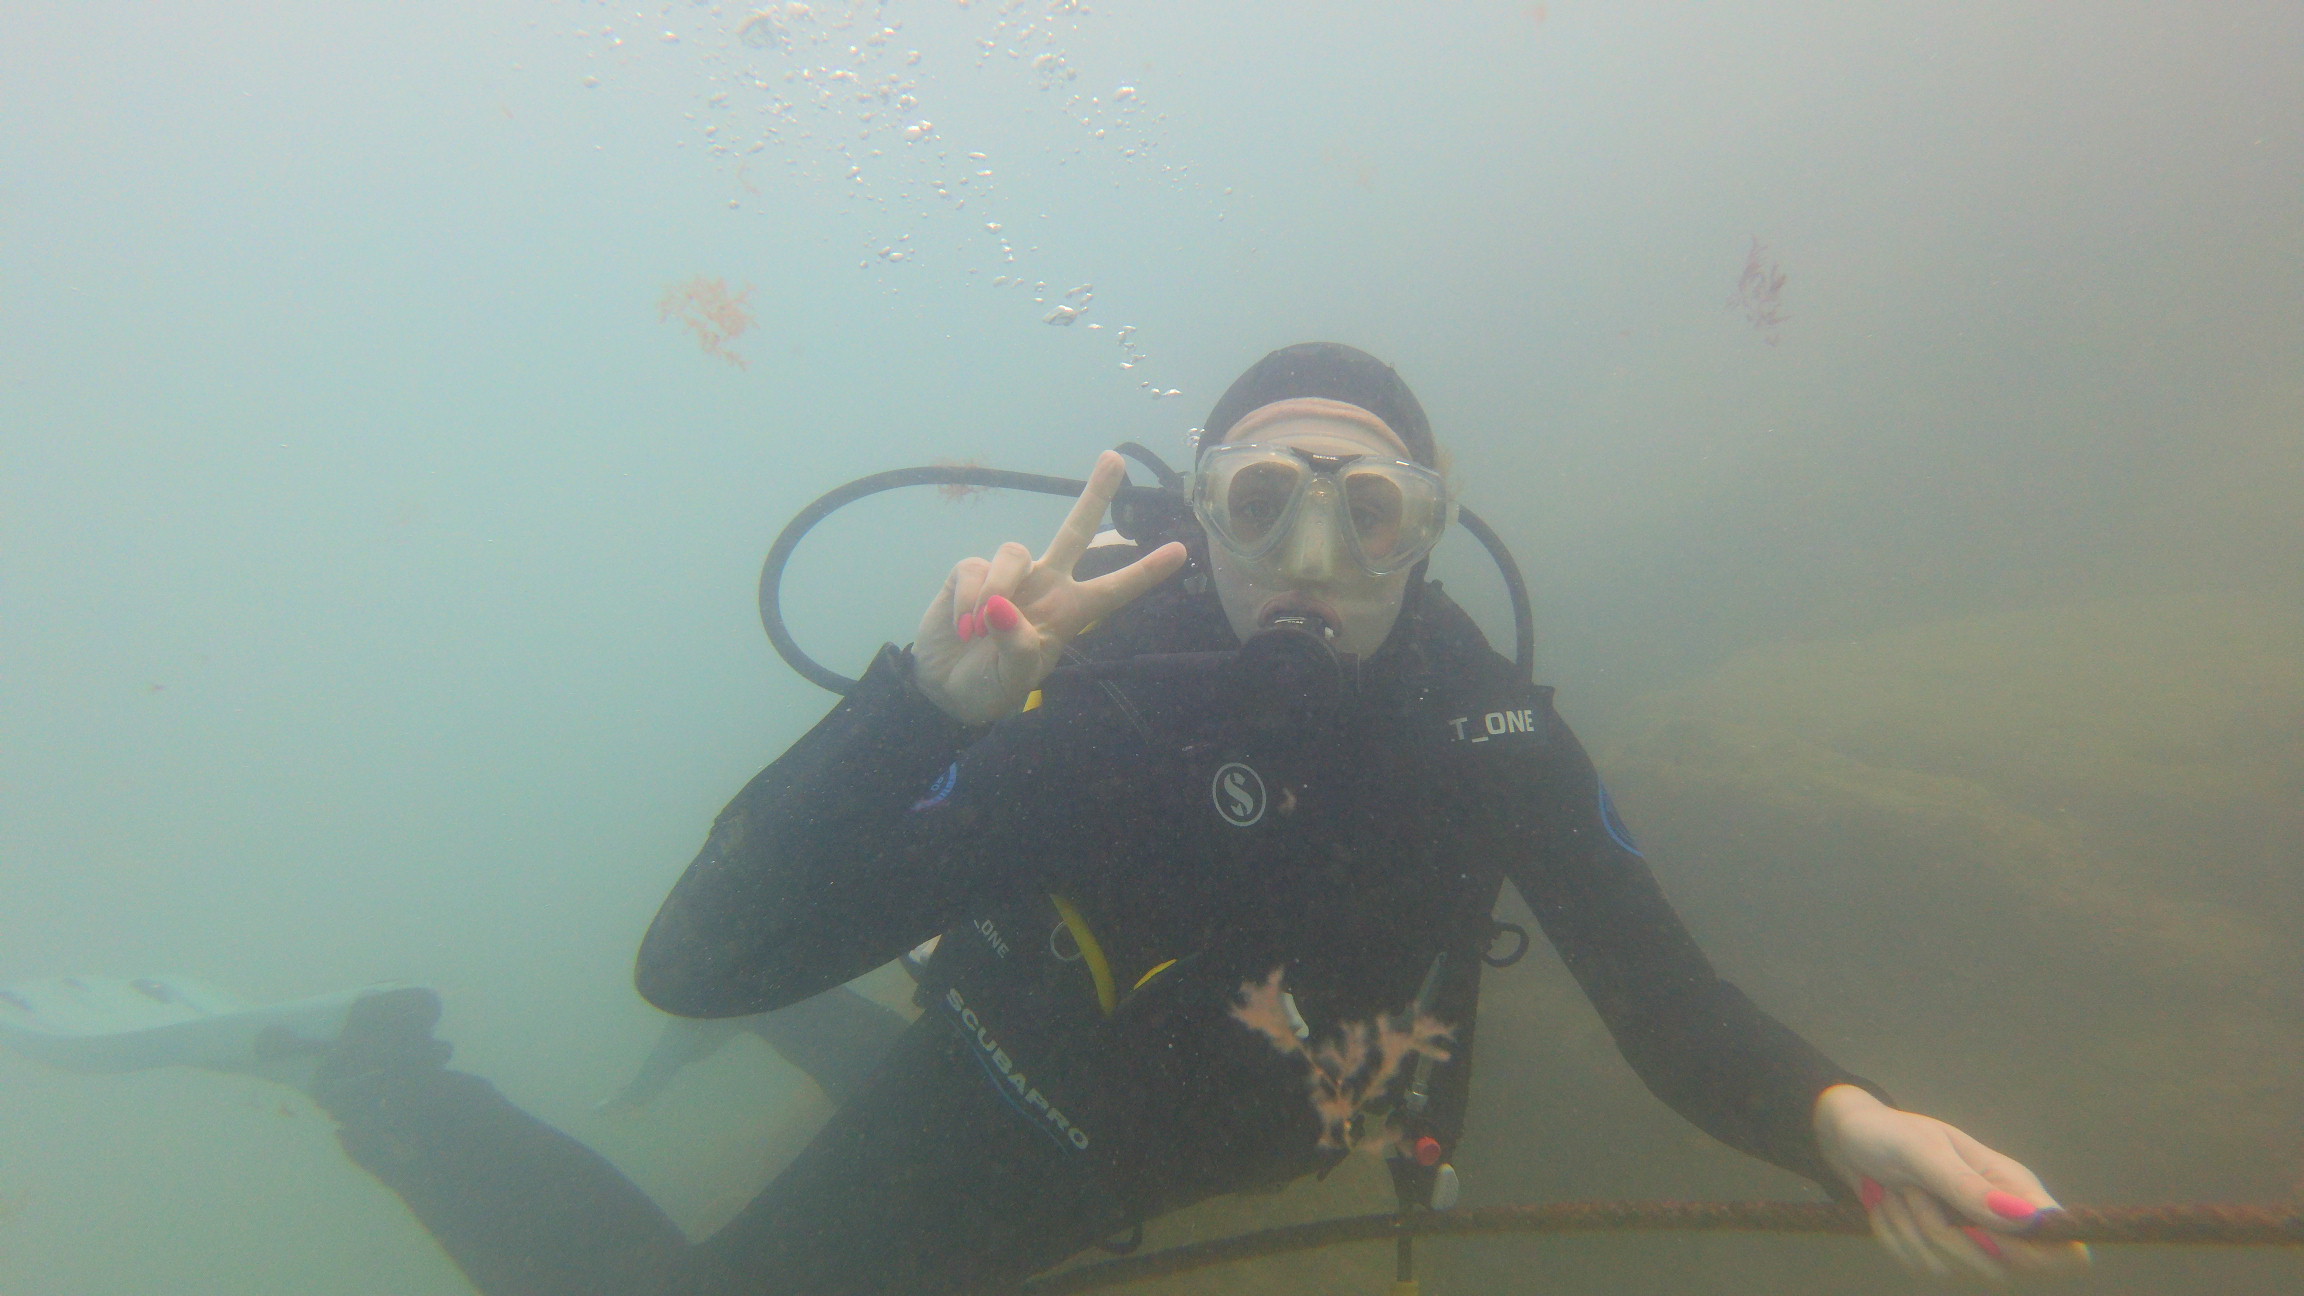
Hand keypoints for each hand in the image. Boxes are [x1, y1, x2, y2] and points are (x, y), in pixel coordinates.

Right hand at [912, 451, 1186, 724]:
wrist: (947, 689)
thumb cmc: (992, 685)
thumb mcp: (1014, 678)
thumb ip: (1016, 645)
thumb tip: (1001, 606)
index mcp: (1070, 612)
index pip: (1115, 589)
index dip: (1146, 571)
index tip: (1182, 550)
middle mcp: (1046, 585)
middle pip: (1076, 531)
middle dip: (1095, 494)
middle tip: (1115, 457)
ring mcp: (1010, 576)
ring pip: (1014, 551)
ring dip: (997, 589)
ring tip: (978, 631)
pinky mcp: (971, 572)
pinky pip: (975, 568)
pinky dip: (967, 599)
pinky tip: (962, 626)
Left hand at [1814, 1084, 2090, 1284]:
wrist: (1848, 1140)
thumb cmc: (1890, 1134)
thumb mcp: (1923, 1151)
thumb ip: (1969, 1187)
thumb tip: (2028, 1219)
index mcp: (2012, 1185)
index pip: (2061, 1244)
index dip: (2035, 1255)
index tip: (1984, 1235)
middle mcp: (1999, 1218)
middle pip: (2003, 1268)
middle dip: (1947, 1235)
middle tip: (1914, 1191)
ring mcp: (1968, 1238)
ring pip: (1952, 1268)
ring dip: (1910, 1228)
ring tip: (1897, 1189)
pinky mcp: (1936, 1251)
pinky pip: (1920, 1266)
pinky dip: (1893, 1235)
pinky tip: (1884, 1203)